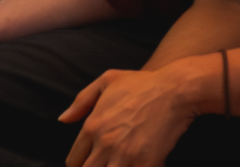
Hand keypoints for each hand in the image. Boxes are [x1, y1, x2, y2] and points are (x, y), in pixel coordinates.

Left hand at [60, 61, 207, 166]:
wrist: (175, 91)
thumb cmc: (141, 84)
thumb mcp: (106, 81)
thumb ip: (81, 102)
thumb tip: (64, 119)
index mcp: (93, 126)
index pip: (74, 160)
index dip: (78, 165)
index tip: (86, 163)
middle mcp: (105, 144)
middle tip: (101, 165)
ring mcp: (126, 156)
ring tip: (117, 164)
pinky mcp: (146, 163)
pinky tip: (137, 164)